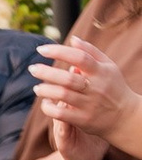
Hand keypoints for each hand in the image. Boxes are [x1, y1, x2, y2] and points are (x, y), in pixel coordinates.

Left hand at [34, 36, 139, 159]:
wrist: (126, 117)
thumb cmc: (113, 87)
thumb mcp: (108, 67)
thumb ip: (90, 52)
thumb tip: (72, 39)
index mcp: (101, 72)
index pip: (79, 58)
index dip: (59, 52)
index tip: (41, 49)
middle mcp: (96, 88)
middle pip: (68, 78)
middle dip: (46, 72)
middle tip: (32, 69)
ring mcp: (90, 104)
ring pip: (63, 95)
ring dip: (45, 90)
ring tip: (37, 88)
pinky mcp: (84, 120)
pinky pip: (62, 114)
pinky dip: (49, 108)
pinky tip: (45, 103)